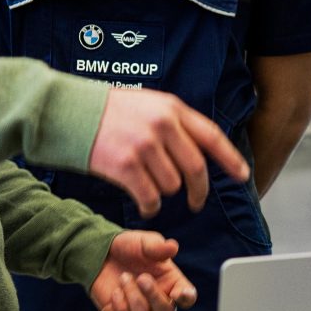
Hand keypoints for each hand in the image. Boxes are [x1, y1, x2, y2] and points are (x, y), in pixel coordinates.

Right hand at [88, 86, 249, 217]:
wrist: (68, 111)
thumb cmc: (107, 110)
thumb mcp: (147, 103)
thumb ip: (173, 122)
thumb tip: (197, 149)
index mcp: (171, 108)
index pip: (211, 136)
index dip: (230, 159)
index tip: (242, 175)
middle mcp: (162, 125)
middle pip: (196, 168)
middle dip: (199, 190)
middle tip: (196, 202)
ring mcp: (144, 146)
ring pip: (172, 185)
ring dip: (165, 194)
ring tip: (152, 189)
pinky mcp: (126, 166)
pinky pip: (150, 197)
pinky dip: (150, 207)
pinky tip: (145, 205)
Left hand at [89, 231, 198, 310]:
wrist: (102, 252)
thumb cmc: (129, 247)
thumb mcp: (143, 242)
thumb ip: (157, 246)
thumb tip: (173, 247)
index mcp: (171, 282)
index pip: (187, 297)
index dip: (186, 298)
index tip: (178, 292)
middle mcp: (158, 300)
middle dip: (154, 297)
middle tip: (142, 277)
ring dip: (131, 294)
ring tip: (123, 276)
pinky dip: (120, 308)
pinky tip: (115, 291)